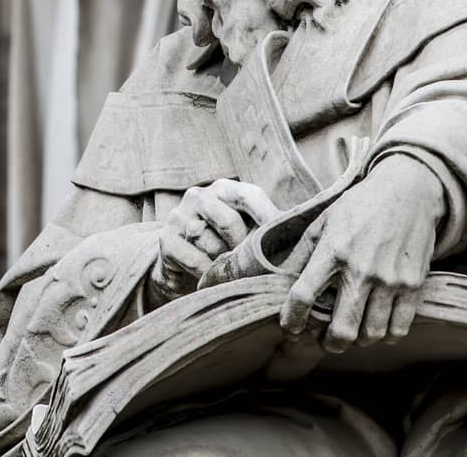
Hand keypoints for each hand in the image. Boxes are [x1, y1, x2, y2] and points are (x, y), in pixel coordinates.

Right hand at [149, 180, 278, 304]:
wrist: (180, 266)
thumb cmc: (223, 247)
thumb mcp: (245, 233)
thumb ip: (265, 229)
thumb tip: (299, 235)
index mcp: (223, 189)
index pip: (248, 195)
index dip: (267, 216)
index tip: (288, 236)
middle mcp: (198, 196)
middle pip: (229, 221)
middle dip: (241, 248)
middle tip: (249, 264)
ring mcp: (179, 216)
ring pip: (212, 245)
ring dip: (222, 263)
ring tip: (224, 268)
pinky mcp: (166, 239)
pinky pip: (195, 259)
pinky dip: (206, 273)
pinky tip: (208, 276)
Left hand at [279, 154, 446, 353]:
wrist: (409, 191)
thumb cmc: (361, 206)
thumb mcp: (325, 219)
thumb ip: (304, 250)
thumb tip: (283, 279)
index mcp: (333, 251)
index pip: (304, 295)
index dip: (292, 319)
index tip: (290, 330)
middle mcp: (361, 269)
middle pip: (342, 329)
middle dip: (330, 343)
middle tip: (327, 342)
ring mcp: (390, 279)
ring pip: (372, 334)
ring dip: (359, 340)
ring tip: (354, 332)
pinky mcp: (413, 284)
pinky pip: (399, 328)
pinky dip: (386, 336)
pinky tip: (378, 327)